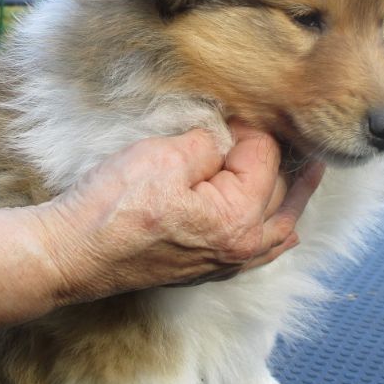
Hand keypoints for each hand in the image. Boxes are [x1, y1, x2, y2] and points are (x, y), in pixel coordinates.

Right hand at [31, 123, 324, 304]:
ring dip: (292, 199)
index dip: (250, 128)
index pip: (264, 159)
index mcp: (236, 219)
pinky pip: (257, 251)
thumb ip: (207, 144)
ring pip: (276, 229)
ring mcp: (223, 264)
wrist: (72, 253)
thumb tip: (224, 140)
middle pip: (278, 194)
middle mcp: (239, 248)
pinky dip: (273, 231)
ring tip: (310, 175)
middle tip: (291, 131)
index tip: (232, 114)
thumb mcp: (164, 156)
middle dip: (282, 159)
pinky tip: (277, 223)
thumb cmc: (113, 207)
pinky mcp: (205, 270)